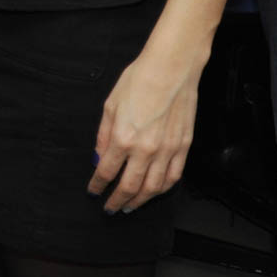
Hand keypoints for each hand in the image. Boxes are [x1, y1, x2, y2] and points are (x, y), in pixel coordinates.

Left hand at [88, 36, 205, 212]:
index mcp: (123, 138)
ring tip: (130, 206)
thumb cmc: (139, 80)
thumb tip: (99, 158)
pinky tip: (154, 192)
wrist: (171, 68)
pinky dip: (162, 189)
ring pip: (153, 188)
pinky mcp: (184, 147)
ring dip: (140, 201)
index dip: (97, 185)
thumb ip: (103, 136)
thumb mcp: (110, 105)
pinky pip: (173, 177)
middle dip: (117, 201)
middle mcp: (146, 149)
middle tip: (110, 208)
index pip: (106, 171)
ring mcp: (167, 150)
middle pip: (130, 187)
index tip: (93, 191)